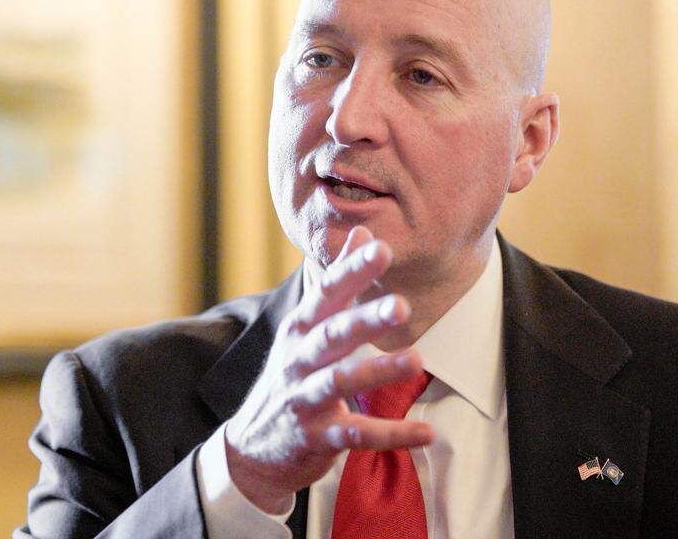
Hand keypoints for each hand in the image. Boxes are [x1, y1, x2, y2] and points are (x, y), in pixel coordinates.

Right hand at [223, 226, 434, 512]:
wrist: (252, 446)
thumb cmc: (291, 373)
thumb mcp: (306, 325)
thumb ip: (338, 280)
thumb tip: (363, 230)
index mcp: (301, 326)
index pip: (327, 292)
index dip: (351, 270)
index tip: (381, 248)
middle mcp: (299, 358)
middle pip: (333, 334)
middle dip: (366, 320)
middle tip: (402, 306)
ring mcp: (304, 398)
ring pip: (340, 382)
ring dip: (378, 371)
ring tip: (417, 359)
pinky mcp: (316, 437)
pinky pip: (356, 435)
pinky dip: (391, 434)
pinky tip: (425, 431)